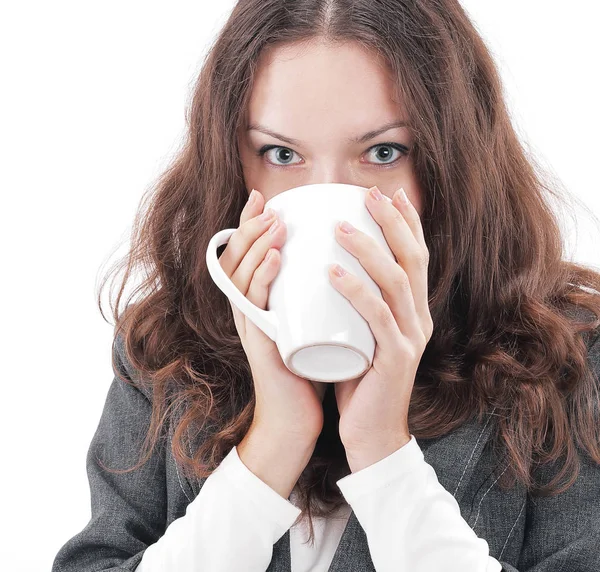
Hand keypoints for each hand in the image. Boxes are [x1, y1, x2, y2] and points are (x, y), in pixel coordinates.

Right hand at [218, 189, 325, 443]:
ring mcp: (251, 325)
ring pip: (242, 275)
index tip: (265, 198)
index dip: (249, 225)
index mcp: (259, 301)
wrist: (299, 414)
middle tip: (269, 205)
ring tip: (276, 222)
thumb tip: (341, 262)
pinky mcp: (260, 343)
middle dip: (250, 227)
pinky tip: (277, 257)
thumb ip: (314, 294)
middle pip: (236, 258)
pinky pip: (255, 304)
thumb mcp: (310, 320)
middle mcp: (248, 309)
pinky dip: (264, 277)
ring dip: (257, 245)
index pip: (245, 255)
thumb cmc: (310, 364)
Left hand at [328, 186, 432, 471]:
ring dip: (369, 250)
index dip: (406, 222)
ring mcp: (411, 338)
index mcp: (414, 311)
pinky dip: (355, 291)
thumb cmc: (360, 381)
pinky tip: (332, 273)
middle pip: (413, 259)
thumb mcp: (362, 335)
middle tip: (369, 195)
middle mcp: (419, 319)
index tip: (388, 193)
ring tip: (340, 227)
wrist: (372, 433)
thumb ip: (356, 307)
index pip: (416, 257)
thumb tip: (327, 271)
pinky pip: (376, 317)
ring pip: (397, 282)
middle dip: (393, 222)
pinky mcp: (396, 359)